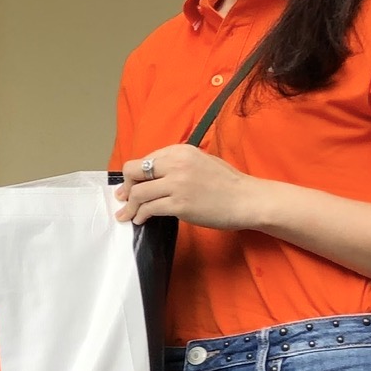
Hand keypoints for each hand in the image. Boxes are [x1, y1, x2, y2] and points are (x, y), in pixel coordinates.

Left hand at [118, 143, 271, 231]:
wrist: (246, 199)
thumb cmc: (227, 183)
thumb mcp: (200, 161)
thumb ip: (176, 164)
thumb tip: (152, 176)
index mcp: (180, 150)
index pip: (145, 160)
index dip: (134, 174)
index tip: (130, 185)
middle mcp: (176, 164)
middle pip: (134, 172)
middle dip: (126, 187)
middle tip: (123, 199)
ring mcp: (177, 184)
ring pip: (138, 193)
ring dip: (130, 206)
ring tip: (128, 215)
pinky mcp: (179, 204)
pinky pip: (149, 209)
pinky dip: (140, 215)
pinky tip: (141, 220)